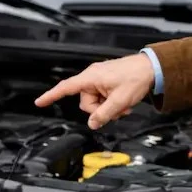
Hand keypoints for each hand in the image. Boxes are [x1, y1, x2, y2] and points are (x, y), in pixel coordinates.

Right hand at [34, 54, 155, 128]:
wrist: (151, 68)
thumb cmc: (136, 77)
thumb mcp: (120, 101)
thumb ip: (104, 114)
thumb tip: (92, 124)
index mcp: (91, 77)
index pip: (66, 87)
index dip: (51, 95)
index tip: (39, 102)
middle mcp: (92, 76)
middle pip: (85, 102)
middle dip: (99, 110)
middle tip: (115, 110)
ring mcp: (99, 79)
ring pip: (95, 102)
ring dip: (108, 108)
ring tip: (122, 106)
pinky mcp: (106, 81)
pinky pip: (102, 97)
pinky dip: (111, 103)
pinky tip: (123, 103)